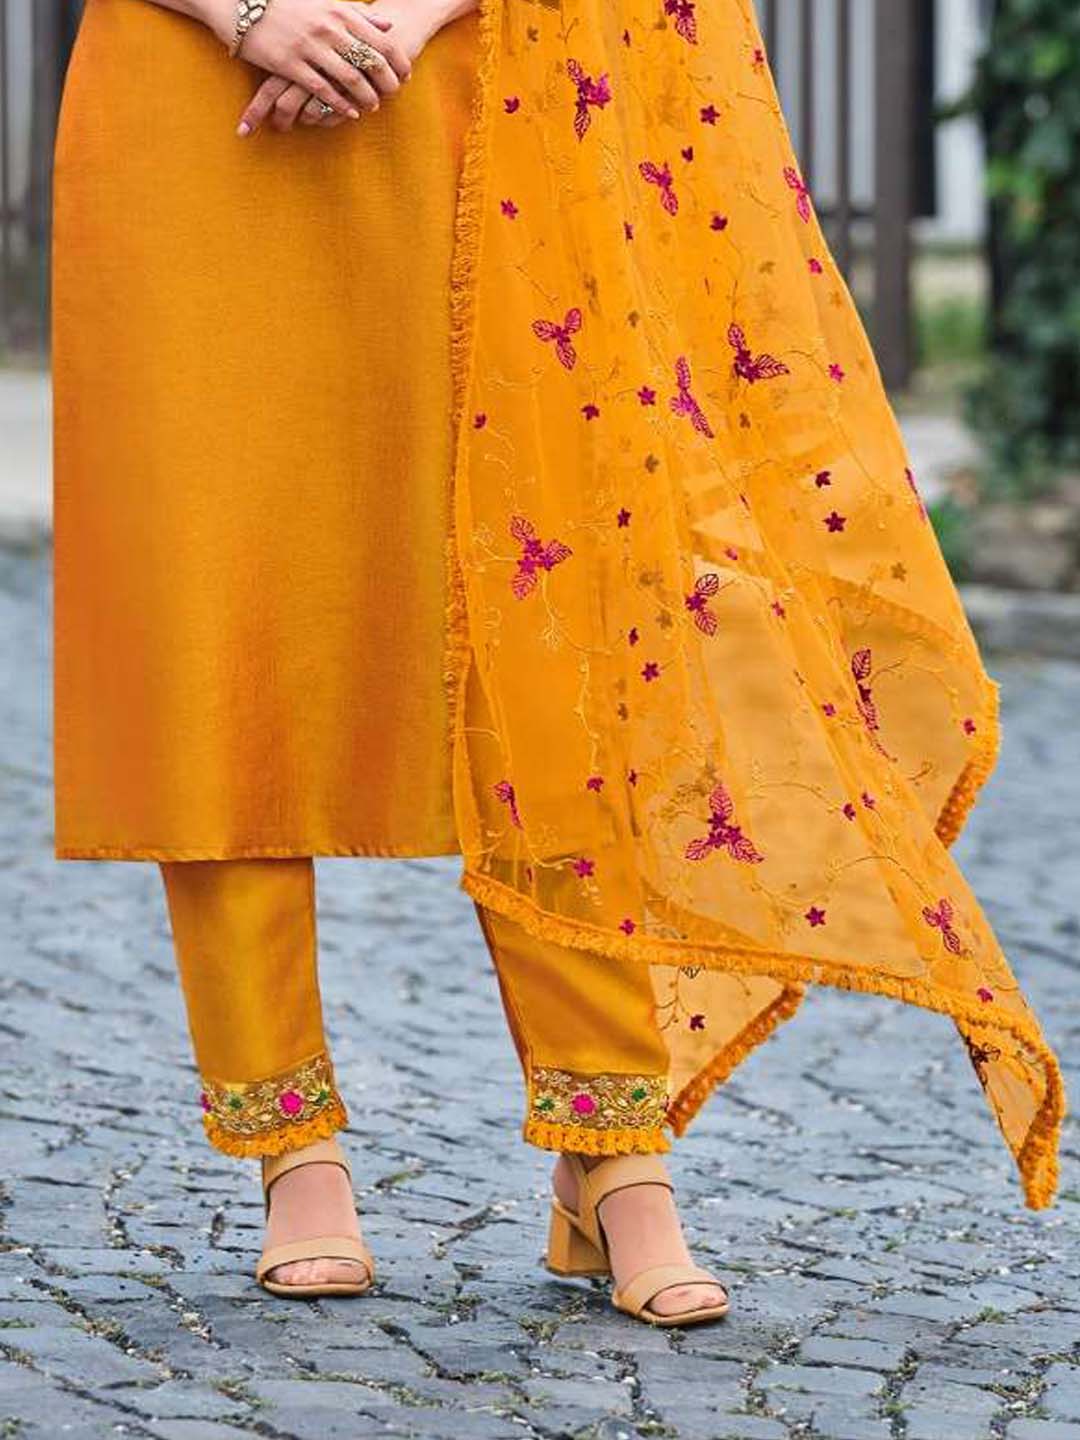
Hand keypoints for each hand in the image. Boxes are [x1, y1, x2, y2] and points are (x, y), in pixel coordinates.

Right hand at [214, 0, 412, 129]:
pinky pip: (322, 90)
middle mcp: (328, 28)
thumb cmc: (289, 4)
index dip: (398, 60)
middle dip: (387, 82)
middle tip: (394, 95)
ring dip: (366, 96)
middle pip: (370, 61)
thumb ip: (358, 13)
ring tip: (373, 106)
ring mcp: (310, 46)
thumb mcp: (327, 2)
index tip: (406, 75)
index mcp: (340, 11)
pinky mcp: (291, 64)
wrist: (243, 4)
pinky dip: (340, 103)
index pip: (381, 39)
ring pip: (349, 78)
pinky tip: (351, 112)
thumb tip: (388, 23)